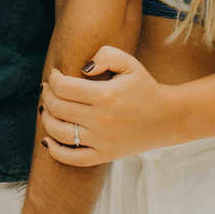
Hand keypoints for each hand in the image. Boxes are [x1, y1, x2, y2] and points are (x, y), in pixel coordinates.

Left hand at [40, 46, 174, 164]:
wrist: (167, 118)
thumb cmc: (145, 87)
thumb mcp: (130, 64)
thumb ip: (106, 55)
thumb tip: (83, 68)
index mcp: (105, 95)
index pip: (64, 87)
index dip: (54, 79)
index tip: (55, 74)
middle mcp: (101, 120)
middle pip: (58, 108)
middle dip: (47, 95)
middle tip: (48, 89)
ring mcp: (101, 140)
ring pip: (59, 133)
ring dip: (46, 119)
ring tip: (47, 109)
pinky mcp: (104, 155)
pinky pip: (72, 158)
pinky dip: (55, 150)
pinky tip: (48, 139)